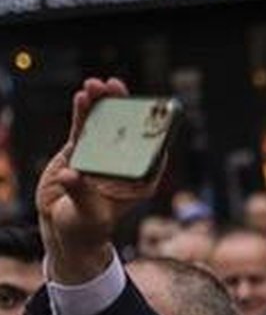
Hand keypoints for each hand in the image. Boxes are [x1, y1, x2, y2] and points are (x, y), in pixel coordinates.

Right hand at [37, 78, 166, 283]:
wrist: (66, 229)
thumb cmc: (85, 226)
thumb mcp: (87, 213)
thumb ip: (80, 193)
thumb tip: (70, 175)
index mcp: (139, 180)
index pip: (150, 150)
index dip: (149, 127)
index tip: (147, 108)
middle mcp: (124, 164)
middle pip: (126, 130)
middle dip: (122, 107)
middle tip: (115, 85)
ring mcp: (102, 156)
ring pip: (104, 126)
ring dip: (101, 104)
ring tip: (96, 84)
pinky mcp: (82, 153)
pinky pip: (84, 130)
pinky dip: (83, 114)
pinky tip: (82, 97)